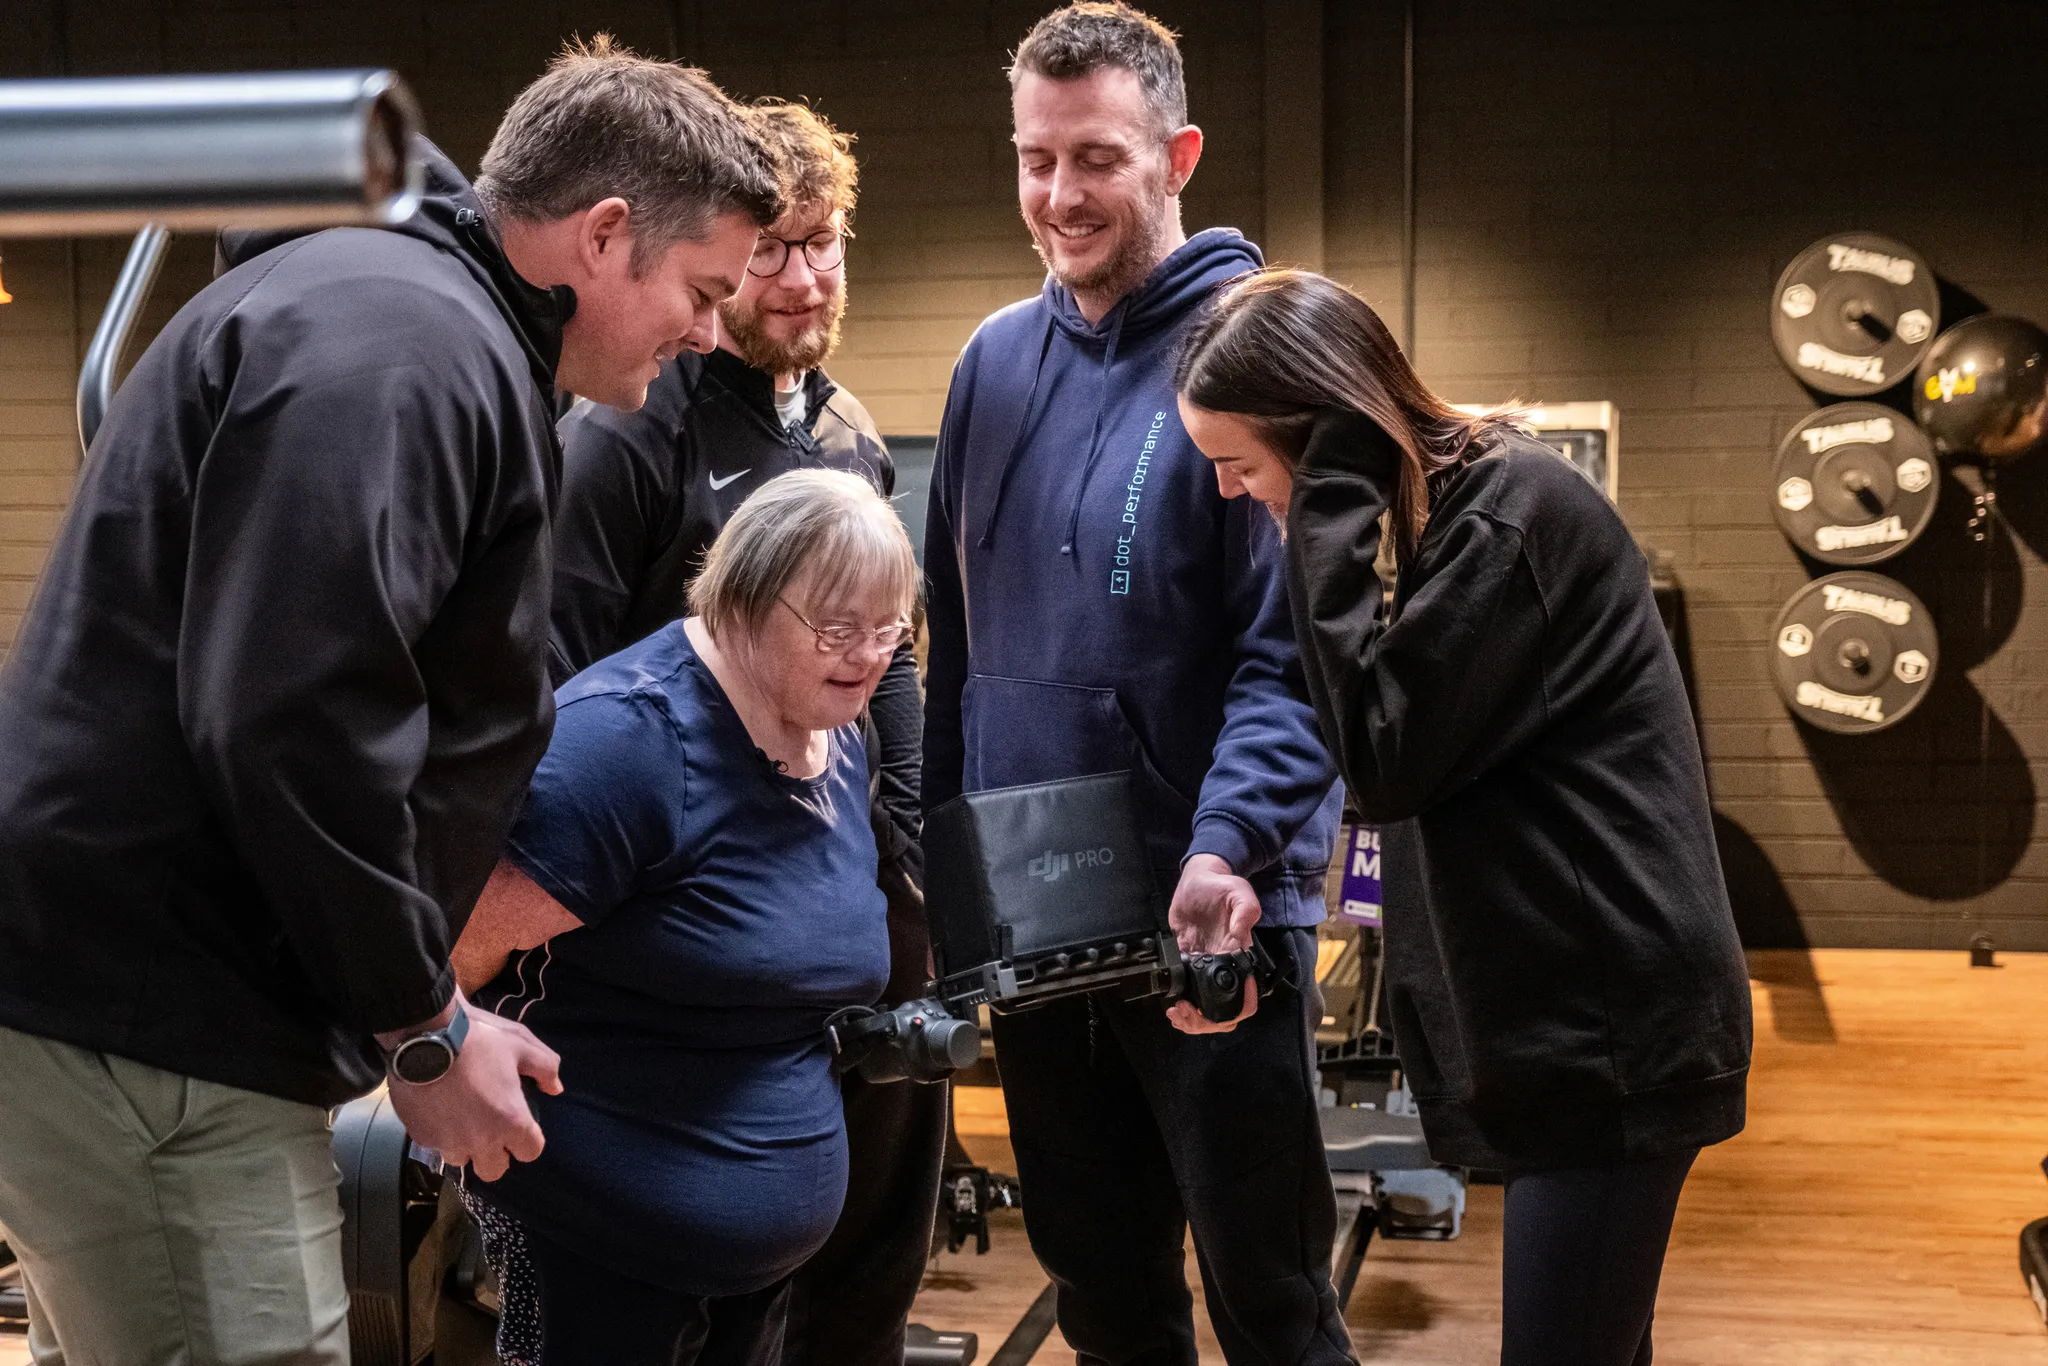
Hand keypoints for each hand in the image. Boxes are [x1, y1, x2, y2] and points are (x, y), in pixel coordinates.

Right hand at [384, 1004, 562, 1180]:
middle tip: (492, 1128)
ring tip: (462, 1119)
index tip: (521, 1123)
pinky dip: (440, 1134)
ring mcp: (448, 1142)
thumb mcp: (520, 1042)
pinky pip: (436, 1146)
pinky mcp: (421, 1137)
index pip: (531, 1152)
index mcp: (510, 1121)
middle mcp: (481, 1140)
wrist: (421, 1039)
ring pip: (462, 1160)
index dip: (528, 1139)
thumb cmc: (477, 1040)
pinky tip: (439, 1110)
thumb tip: (555, 1088)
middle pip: (495, 1170)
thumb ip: (545, 1067)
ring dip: (466, 1146)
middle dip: (497, 1154)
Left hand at [1166, 854, 1262, 1035]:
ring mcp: (1205, 966)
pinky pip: (1185, 991)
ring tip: (1176, 1013)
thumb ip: (1245, 910)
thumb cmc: (1222, 885)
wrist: (1198, 880)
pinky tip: (1171, 1005)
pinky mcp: (1187, 961)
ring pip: (1204, 1007)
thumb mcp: (1238, 891)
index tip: (1219, 1007)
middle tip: (1188, 1013)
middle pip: (1223, 1010)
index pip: (1246, 995)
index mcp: (1239, 956)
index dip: (1237, 1007)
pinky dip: (1179, 1004)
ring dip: (1191, 1018)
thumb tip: (1240, 935)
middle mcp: (1224, 966)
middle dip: (1206, 1021)